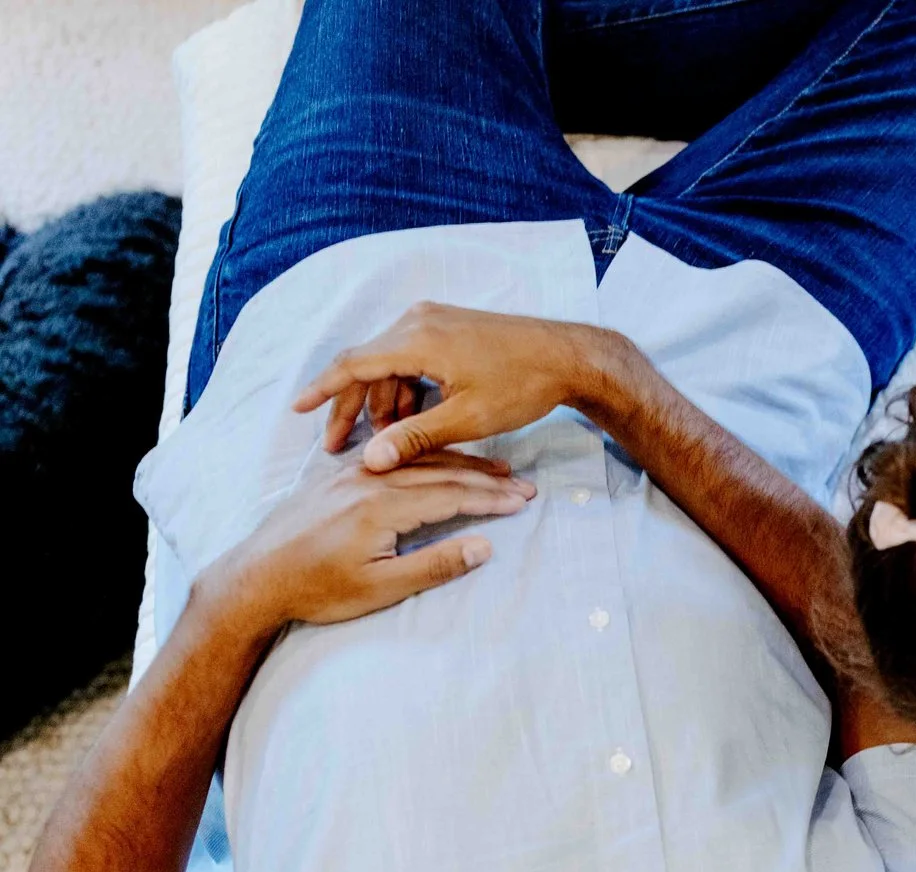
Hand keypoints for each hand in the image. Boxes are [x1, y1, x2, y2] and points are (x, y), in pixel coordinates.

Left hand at [199, 452, 532, 634]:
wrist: (254, 578)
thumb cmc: (318, 590)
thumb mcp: (381, 588)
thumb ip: (435, 565)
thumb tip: (483, 547)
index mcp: (381, 507)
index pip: (451, 496)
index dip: (491, 499)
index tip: (524, 502)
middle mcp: (367, 481)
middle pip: (439, 472)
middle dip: (485, 480)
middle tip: (522, 485)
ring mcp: (349, 476)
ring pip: (415, 461)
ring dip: (458, 465)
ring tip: (493, 470)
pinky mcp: (335, 478)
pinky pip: (388, 459)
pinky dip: (422, 459)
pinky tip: (437, 460)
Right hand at [292, 303, 621, 468]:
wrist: (569, 356)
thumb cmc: (522, 386)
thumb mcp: (466, 419)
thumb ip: (415, 438)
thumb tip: (371, 460)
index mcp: (416, 340)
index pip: (352, 365)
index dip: (322, 390)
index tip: (297, 410)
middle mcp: (417, 321)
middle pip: (367, 365)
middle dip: (352, 406)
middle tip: (338, 445)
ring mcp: (433, 320)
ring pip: (390, 363)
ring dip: (384, 401)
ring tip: (385, 442)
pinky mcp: (449, 327)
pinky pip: (412, 357)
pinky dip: (406, 388)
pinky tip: (412, 419)